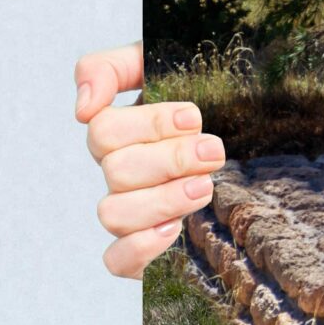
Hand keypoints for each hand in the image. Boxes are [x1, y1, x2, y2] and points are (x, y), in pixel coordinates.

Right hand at [75, 43, 224, 278]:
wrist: (240, 126)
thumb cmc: (196, 94)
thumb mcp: (159, 63)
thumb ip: (112, 67)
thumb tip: (83, 108)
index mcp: (119, 131)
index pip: (104, 130)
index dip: (148, 125)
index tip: (194, 117)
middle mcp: (118, 172)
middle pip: (116, 171)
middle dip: (170, 159)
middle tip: (213, 151)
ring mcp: (129, 209)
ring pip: (113, 214)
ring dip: (162, 200)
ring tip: (205, 186)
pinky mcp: (143, 247)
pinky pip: (117, 261)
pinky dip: (141, 248)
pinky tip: (174, 229)